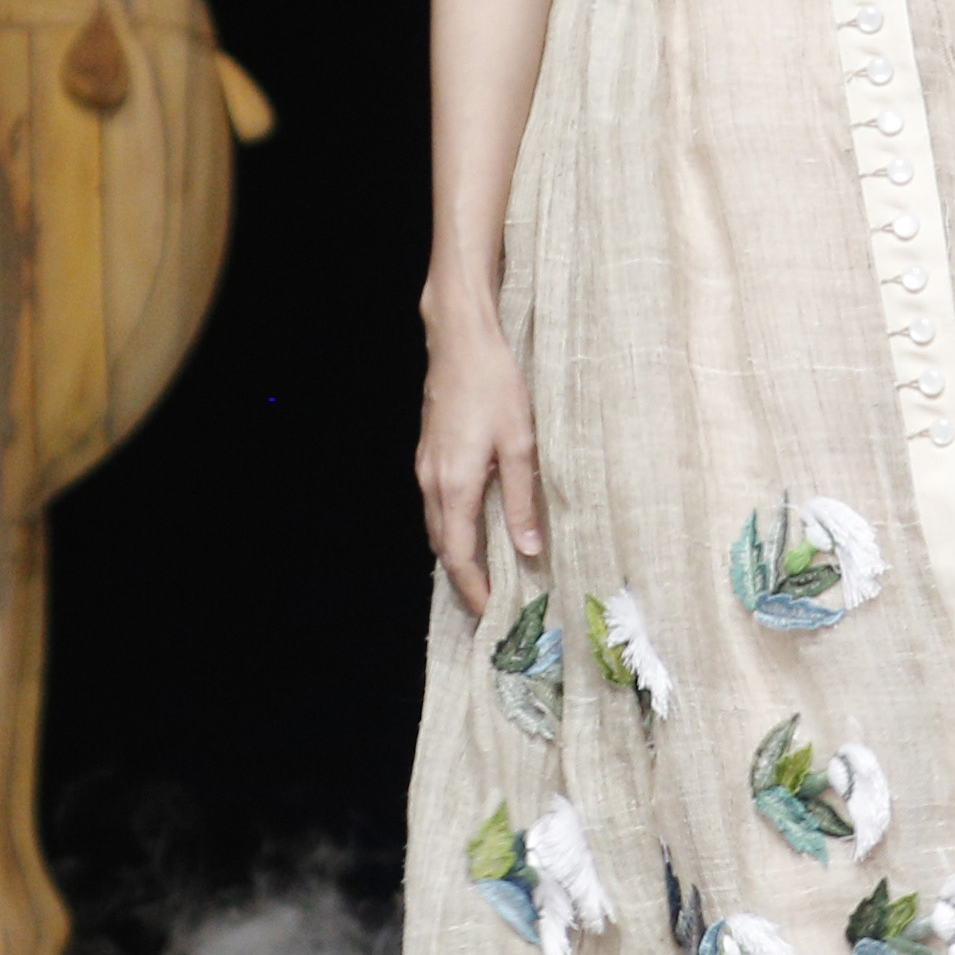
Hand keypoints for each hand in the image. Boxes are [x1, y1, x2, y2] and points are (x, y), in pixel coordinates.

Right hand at [417, 309, 543, 616]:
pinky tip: (474, 527)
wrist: (460, 341)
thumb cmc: (495, 386)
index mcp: (455, 485)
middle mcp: (432, 482)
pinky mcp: (428, 453)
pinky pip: (436, 504)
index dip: (474, 589)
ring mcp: (425, 466)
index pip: (459, 556)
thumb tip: (528, 550)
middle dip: (464, 579)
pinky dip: (452, 527)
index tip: (492, 613)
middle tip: (491, 603)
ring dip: (457, 554)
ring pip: (436, 526)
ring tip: (485, 574)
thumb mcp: (520, 445)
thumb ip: (522, 501)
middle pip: (443, 546)